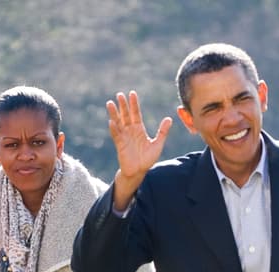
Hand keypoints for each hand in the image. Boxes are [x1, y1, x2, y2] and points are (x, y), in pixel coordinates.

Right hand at [106, 91, 171, 207]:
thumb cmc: (147, 159)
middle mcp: (130, 131)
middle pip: (126, 115)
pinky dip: (114, 129)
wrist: (139, 171)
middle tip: (120, 94)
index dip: (134, 104)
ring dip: (114, 113)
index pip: (136, 113)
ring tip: (110, 103)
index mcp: (139, 129)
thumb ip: (162, 131)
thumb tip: (169, 119)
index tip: (132, 93)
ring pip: (118, 122)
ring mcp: (124, 137)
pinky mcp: (120, 145)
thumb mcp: (157, 144)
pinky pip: (116, 135)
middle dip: (123, 105)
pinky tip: (111, 122)